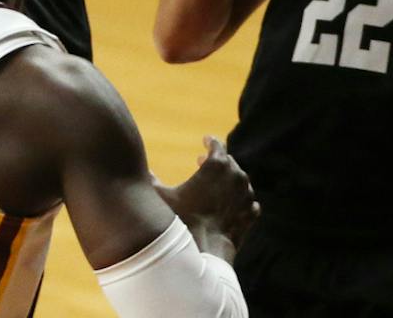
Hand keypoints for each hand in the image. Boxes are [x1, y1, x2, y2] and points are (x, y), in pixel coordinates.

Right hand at [164, 135, 256, 259]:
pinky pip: (249, 201)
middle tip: (203, 162)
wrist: (206, 252)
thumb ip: (152, 181)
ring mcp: (246, 196)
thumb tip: (143, 172)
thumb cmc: (182, 221)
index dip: (210, 142)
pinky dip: (241, 200)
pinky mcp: (250, 215)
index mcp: (216, 166)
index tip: (205, 140)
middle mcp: (236, 177)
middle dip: (217, 160)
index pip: (216, 145)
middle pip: (229, 162)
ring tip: (216, 185)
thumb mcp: (162, 197)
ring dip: (229, 180)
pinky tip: (232, 204)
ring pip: (240, 181)